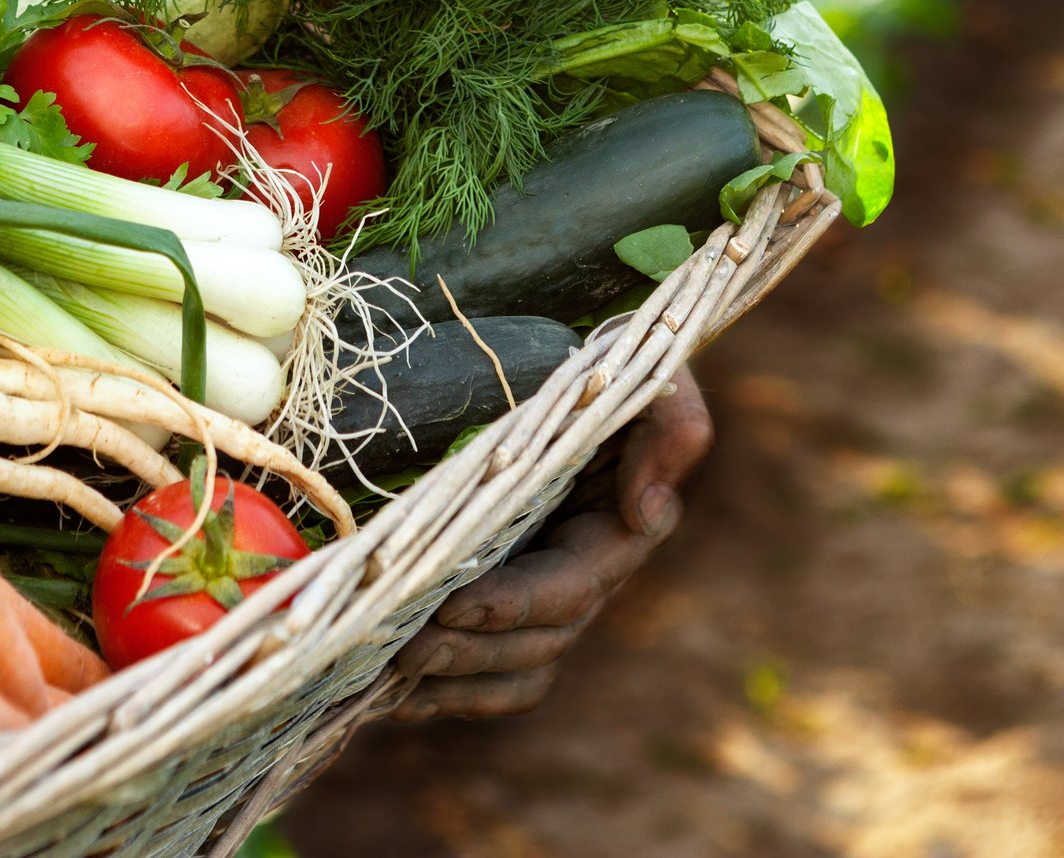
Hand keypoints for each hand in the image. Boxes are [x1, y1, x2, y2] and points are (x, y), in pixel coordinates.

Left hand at [390, 365, 712, 720]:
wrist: (561, 367)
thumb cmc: (605, 369)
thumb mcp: (647, 376)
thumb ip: (670, 429)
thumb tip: (647, 511)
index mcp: (612, 534)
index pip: (571, 588)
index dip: (515, 604)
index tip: (456, 601)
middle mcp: (581, 578)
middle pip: (537, 642)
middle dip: (471, 650)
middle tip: (405, 643)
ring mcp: (541, 598)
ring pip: (513, 669)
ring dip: (455, 681)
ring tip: (393, 670)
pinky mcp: (504, 607)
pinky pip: (488, 678)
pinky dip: (446, 696)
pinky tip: (395, 696)